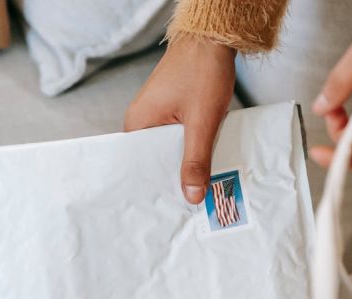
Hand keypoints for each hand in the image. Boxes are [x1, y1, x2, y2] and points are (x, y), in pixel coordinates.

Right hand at [125, 36, 235, 203]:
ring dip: (186, 162)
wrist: (214, 38)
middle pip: (156, 160)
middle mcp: (141, 121)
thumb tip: (192, 195)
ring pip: (170, 150)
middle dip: (174, 178)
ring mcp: (156, 116)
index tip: (170, 207)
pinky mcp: (171, 112)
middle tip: (191, 203)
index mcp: (137, 124)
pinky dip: (192, 148)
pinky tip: (205, 160)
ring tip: (200, 187)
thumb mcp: (202, 121)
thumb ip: (197, 159)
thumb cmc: (202, 71)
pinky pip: (178, 138)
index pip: (139, 166)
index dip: (156, 186)